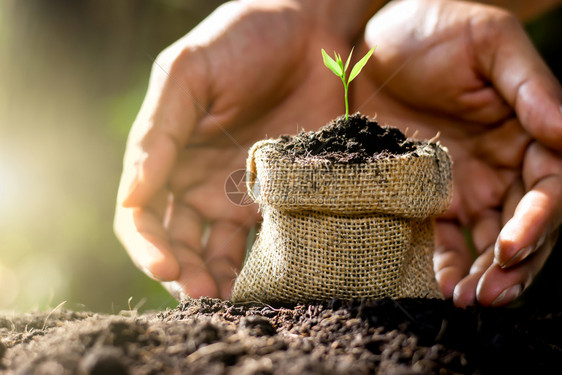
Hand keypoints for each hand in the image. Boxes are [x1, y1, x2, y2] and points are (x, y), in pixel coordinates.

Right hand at [114, 0, 379, 298]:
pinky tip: (266, 282)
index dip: (146, 245)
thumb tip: (132, 195)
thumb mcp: (188, 72)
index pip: (141, 214)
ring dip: (219, 279)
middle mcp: (197, 181)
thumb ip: (158, 131)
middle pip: (178, 243)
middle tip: (203, 295)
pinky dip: (261, 265)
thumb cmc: (243, 41)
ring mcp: (238, 191)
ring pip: (218, 251)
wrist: (312, 29)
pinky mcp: (281, 196)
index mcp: (167, 155)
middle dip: (183, 273)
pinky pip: (265, 239)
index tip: (165, 267)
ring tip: (231, 300)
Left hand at [355, 0, 561, 306]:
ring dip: (483, 274)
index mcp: (527, 133)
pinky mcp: (422, 194)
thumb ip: (531, 88)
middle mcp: (500, 166)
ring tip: (470, 301)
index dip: (539, 223)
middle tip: (492, 295)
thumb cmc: (433, 30)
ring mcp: (461, 184)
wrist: (365, 43)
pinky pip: (441, 236)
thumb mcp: (489, 43)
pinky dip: (446, 262)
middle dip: (513, 265)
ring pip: (485, 241)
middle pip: (521, 226)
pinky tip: (443, 285)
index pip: (548, 189)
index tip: (514, 247)